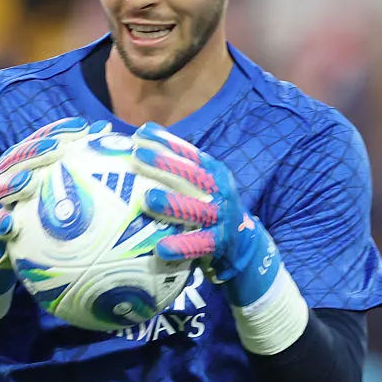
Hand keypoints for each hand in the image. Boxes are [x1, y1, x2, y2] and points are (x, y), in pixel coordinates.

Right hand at [0, 116, 110, 295]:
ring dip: (12, 182)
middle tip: (57, 149)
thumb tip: (109, 137)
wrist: (13, 255)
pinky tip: (6, 224)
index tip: (82, 126)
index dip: (59, 131)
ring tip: (28, 181)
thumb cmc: (46, 222)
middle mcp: (7, 177)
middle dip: (35, 151)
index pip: (42, 141)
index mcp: (26, 165)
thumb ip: (81, 170)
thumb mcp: (64, 197)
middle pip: (18, 157)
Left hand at [132, 122, 280, 305]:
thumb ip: (178, 170)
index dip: (166, 141)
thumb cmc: (210, 207)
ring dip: (172, 203)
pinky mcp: (219, 242)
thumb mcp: (201, 185)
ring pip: (196, 210)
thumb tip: (138, 148)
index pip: (188, 153)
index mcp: (213, 172)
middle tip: (137, 156)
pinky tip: (160, 248)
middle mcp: (219, 191)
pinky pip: (198, 244)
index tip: (141, 133)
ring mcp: (220, 217)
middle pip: (191, 175)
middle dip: (164, 164)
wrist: (243, 242)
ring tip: (148, 198)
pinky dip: (180, 246)